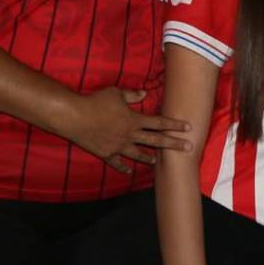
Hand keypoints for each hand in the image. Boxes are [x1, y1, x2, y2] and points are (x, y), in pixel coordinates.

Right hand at [66, 87, 190, 172]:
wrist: (76, 117)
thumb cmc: (96, 101)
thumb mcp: (116, 93)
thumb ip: (132, 95)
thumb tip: (144, 93)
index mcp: (134, 120)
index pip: (159, 122)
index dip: (174, 124)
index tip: (187, 128)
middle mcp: (129, 135)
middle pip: (155, 140)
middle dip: (173, 144)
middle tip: (188, 148)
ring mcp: (118, 146)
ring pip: (138, 154)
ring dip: (149, 157)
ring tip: (157, 161)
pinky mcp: (106, 153)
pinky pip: (117, 163)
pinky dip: (123, 167)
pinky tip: (128, 171)